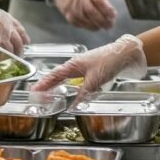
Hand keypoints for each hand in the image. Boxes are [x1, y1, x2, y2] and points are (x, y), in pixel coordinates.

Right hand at [32, 34, 146, 94]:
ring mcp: (83, 66)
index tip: (33, 92)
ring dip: (57, 85)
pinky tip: (71, 90)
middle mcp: (75, 65)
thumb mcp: (95, 80)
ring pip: (66, 77)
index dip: (43, 85)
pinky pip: (75, 78)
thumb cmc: (110, 61)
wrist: (126, 52)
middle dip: (46, 85)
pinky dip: (69, 85)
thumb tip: (73, 107)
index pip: (53, 76)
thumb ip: (83, 94)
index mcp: (73, 65)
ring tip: (49, 94)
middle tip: (36, 95)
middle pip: (57, 76)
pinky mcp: (91, 69)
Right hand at [49, 0, 115, 31]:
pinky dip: (87, 26)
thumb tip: (111, 12)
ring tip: (102, 26)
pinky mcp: (68, 15)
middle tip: (110, 25)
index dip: (108, 10)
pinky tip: (92, 25)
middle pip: (93, 13)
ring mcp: (72, 7)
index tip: (114, 16)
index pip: (100, 1)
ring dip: (96, 26)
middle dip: (103, 21)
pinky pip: (79, 24)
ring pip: (86, 21)